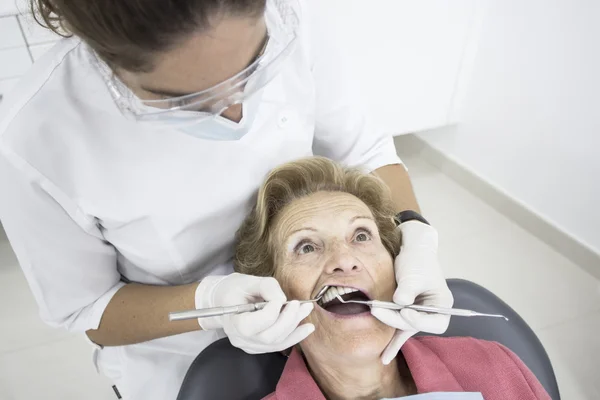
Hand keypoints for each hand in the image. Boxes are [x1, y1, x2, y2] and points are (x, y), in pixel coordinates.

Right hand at [195, 273, 314, 353]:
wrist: (224, 300)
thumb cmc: (234, 289)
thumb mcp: (248, 281)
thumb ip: (267, 287)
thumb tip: (283, 300)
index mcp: (232, 322)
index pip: (253, 325)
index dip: (270, 312)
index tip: (278, 299)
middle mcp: (240, 339)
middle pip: (269, 337)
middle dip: (288, 320)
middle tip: (299, 304)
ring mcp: (250, 346)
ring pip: (277, 342)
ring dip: (295, 326)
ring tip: (306, 310)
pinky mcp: (260, 346)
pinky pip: (280, 345)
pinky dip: (295, 336)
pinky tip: (308, 327)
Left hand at [371, 221, 453, 363]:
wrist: (411, 250)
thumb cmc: (417, 260)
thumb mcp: (414, 273)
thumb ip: (408, 289)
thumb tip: (400, 303)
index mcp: (442, 304)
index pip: (433, 321)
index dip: (417, 319)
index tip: (403, 310)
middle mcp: (432, 313)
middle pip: (414, 325)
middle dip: (394, 319)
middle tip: (376, 310)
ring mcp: (418, 314)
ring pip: (404, 328)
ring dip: (389, 330)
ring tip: (380, 350)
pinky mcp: (406, 312)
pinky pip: (399, 328)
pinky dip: (392, 340)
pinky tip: (384, 357)